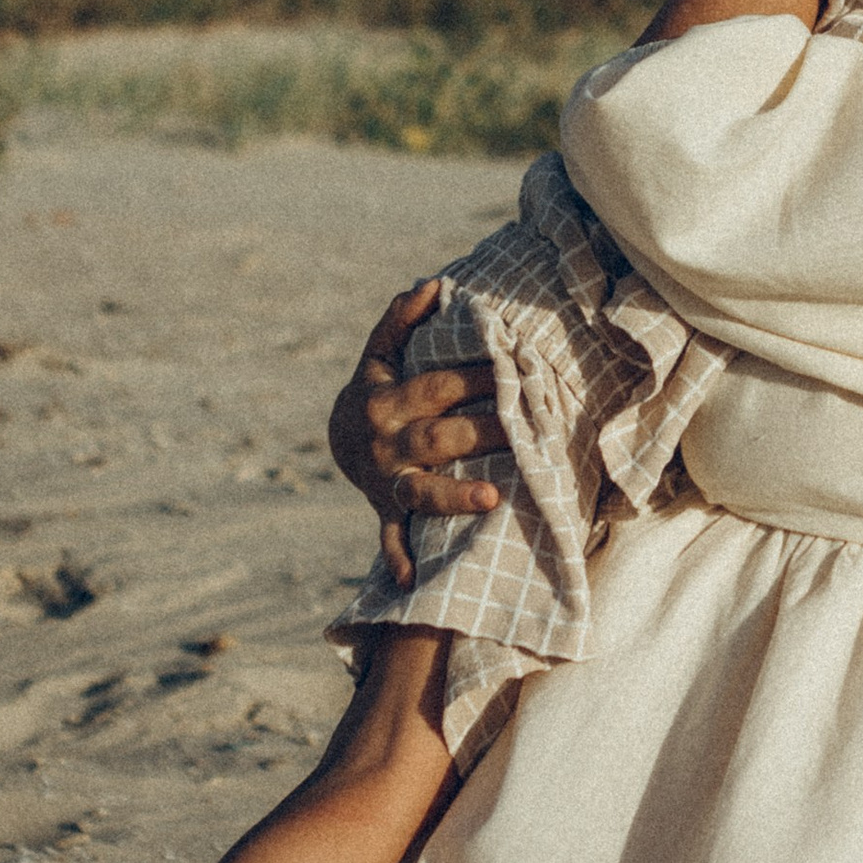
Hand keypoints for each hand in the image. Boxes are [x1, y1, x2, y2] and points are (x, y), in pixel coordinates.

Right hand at [327, 281, 502, 584]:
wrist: (337, 439)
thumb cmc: (376, 387)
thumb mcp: (381, 353)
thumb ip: (401, 320)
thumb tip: (432, 284)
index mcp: (387, 399)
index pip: (439, 387)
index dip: (477, 377)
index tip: (516, 368)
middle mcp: (385, 442)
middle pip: (439, 438)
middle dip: (482, 434)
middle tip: (525, 429)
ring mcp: (385, 480)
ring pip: (420, 491)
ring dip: (454, 498)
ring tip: (493, 501)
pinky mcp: (384, 509)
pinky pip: (390, 536)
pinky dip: (398, 557)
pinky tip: (413, 579)